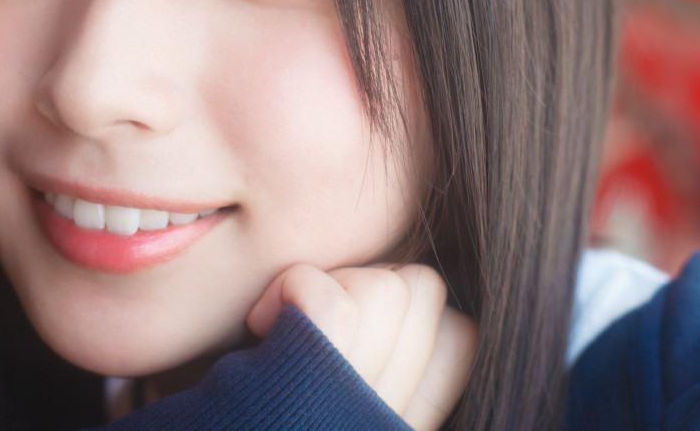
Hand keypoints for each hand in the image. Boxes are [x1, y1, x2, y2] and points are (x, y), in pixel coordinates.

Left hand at [247, 263, 476, 430]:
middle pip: (420, 290)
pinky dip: (294, 290)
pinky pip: (329, 304)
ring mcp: (352, 417)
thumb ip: (369, 361)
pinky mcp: (304, 397)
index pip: (461, 337)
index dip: (405, 313)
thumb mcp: (315, 398)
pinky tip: (261, 323)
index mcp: (401, 428)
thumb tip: (403, 286)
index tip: (340, 333)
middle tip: (299, 328)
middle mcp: (386, 426)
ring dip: (319, 285)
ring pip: (383, 287)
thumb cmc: (238, 425)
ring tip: (272, 330)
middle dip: (358, 282)